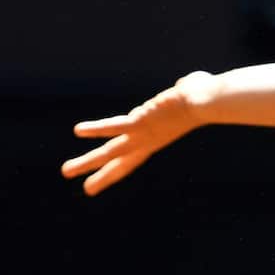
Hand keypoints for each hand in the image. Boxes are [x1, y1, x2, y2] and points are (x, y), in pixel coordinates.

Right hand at [61, 71, 214, 195]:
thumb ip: (183, 92)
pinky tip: (77, 130)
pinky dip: (96, 128)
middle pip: (122, 162)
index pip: (135, 157)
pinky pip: (113, 126)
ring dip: (88, 162)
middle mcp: (149, 141)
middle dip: (102, 175)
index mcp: (158, 138)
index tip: (107, 178)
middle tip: (87, 189)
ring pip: (111, 152)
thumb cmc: (208, 97)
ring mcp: (143, 135)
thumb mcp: (190, 98)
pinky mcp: (140, 122)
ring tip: (66, 171)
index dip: (120, 167)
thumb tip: (185, 85)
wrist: (209, 102)